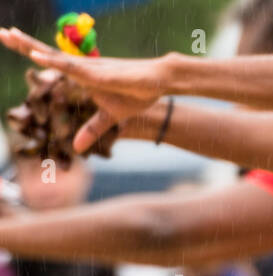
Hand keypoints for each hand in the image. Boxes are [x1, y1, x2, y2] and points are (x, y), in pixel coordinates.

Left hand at [0, 29, 165, 151]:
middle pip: (47, 52)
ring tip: (10, 35)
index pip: (51, 60)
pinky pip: (72, 67)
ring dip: (31, 46)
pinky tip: (36, 55)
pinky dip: (53, 60)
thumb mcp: (111, 118)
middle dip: (23, 42)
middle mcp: (82, 66)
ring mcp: (90, 68)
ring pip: (55, 56)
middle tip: (0, 32)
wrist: (160, 82)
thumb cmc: (137, 95)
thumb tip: (76, 149)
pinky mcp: (99, 72)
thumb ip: (92, 130)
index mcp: (82, 74)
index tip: (10, 39)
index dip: (31, 50)